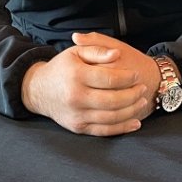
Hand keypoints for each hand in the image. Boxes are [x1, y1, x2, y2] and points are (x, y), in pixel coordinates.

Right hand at [21, 32, 160, 135]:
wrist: (38, 90)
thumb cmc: (61, 68)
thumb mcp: (76, 52)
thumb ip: (97, 49)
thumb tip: (116, 54)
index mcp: (77, 76)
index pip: (109, 79)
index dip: (127, 77)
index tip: (136, 75)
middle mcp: (76, 97)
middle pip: (113, 100)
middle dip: (133, 95)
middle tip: (143, 88)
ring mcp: (76, 115)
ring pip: (111, 117)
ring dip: (131, 111)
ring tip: (142, 101)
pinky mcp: (78, 127)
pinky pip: (103, 131)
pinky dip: (122, 128)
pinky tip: (135, 122)